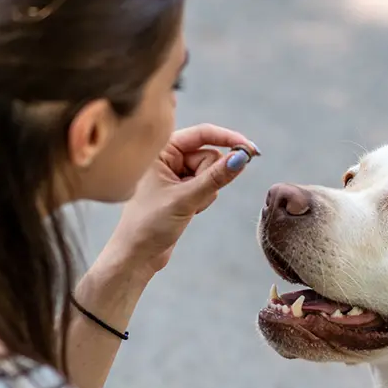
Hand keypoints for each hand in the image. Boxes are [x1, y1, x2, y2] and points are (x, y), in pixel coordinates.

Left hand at [107, 124, 258, 276]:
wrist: (136, 254)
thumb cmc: (149, 224)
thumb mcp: (186, 199)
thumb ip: (215, 178)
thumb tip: (242, 158)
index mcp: (160, 149)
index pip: (202, 134)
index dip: (228, 139)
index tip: (251, 150)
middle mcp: (167, 157)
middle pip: (210, 156)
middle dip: (210, 177)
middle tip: (194, 197)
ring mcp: (175, 173)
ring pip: (211, 173)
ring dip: (206, 192)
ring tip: (187, 207)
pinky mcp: (182, 188)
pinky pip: (207, 186)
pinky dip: (204, 199)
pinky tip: (188, 211)